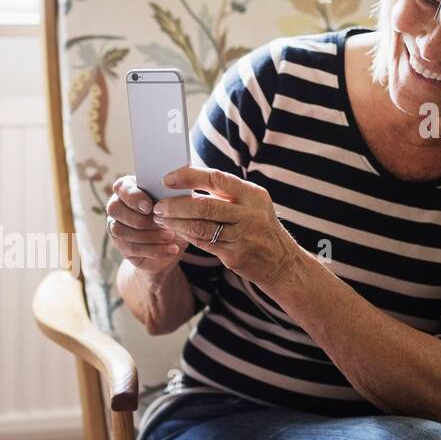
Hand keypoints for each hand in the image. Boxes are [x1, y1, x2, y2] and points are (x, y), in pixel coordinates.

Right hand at [104, 175, 187, 275]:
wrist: (176, 241)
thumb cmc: (174, 213)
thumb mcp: (177, 203)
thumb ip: (170, 195)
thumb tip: (172, 194)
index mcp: (129, 188)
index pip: (121, 187)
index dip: (133, 197)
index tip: (149, 207)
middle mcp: (118, 206)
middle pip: (114, 209)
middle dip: (138, 218)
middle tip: (160, 223)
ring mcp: (117, 226)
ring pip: (120, 230)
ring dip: (148, 235)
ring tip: (170, 236)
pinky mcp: (122, 246)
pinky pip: (131, 248)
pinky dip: (153, 249)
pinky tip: (171, 248)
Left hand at [150, 166, 300, 286]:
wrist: (282, 262)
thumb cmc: (259, 227)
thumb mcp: (252, 204)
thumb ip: (226, 193)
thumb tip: (187, 179)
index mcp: (253, 194)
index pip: (216, 178)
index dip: (189, 177)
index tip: (167, 179)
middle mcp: (249, 214)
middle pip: (204, 206)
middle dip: (175, 205)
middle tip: (158, 205)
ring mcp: (243, 236)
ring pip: (200, 227)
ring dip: (175, 222)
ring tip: (160, 218)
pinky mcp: (235, 255)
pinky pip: (203, 243)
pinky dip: (186, 235)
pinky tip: (174, 231)